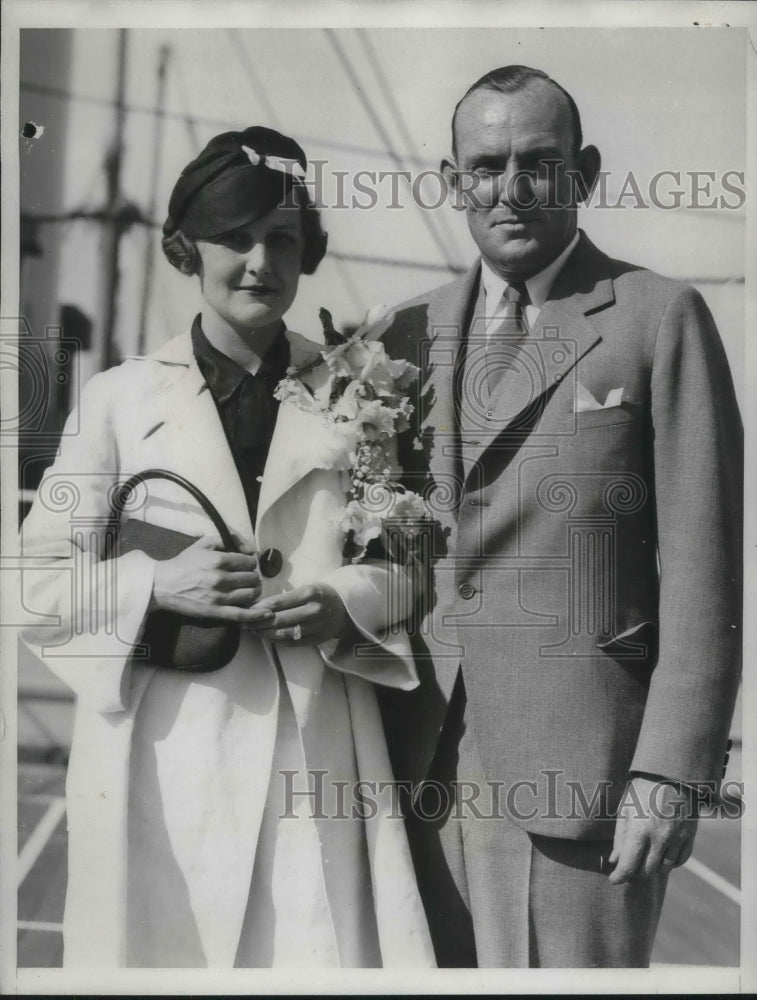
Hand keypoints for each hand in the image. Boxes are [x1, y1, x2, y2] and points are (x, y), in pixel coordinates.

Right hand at [151, 534, 273, 625]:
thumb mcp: (204, 543)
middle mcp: (220, 578)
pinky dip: (257, 615)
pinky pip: (242, 615)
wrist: (163, 585)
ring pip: (251, 594)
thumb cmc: (184, 563)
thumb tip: (250, 548)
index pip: (249, 562)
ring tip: (249, 589)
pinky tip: (267, 613)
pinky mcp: (215, 612)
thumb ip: (228, 538)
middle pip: (252, 578)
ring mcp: (218, 597)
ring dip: (254, 591)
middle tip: (247, 577)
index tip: (245, 565)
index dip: (250, 563)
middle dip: (252, 576)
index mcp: (218, 560)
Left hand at [251, 584, 350, 643]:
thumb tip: (260, 606)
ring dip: (265, 633)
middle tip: (245, 623)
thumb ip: (287, 598)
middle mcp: (313, 611)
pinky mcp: (316, 640)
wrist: (346, 609)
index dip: (260, 607)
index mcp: (310, 594)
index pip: (278, 603)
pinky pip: (292, 643)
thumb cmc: (322, 595)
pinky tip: (267, 637)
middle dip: (258, 622)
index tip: (248, 609)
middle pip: (279, 619)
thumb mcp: (307, 588)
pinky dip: (277, 640)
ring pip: (284, 633)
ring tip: (253, 631)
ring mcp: (315, 627)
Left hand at [608, 775, 697, 884]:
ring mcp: (677, 838)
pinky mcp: (690, 837)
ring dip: (651, 868)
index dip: (619, 877)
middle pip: (646, 872)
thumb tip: (614, 861)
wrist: (672, 774)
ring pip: (663, 869)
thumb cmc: (642, 789)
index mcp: (640, 830)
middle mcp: (660, 838)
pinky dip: (669, 863)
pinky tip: (660, 855)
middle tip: (627, 868)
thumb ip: (620, 837)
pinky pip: (679, 861)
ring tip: (642, 860)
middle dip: (634, 873)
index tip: (613, 879)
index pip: (628, 866)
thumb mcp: (625, 809)